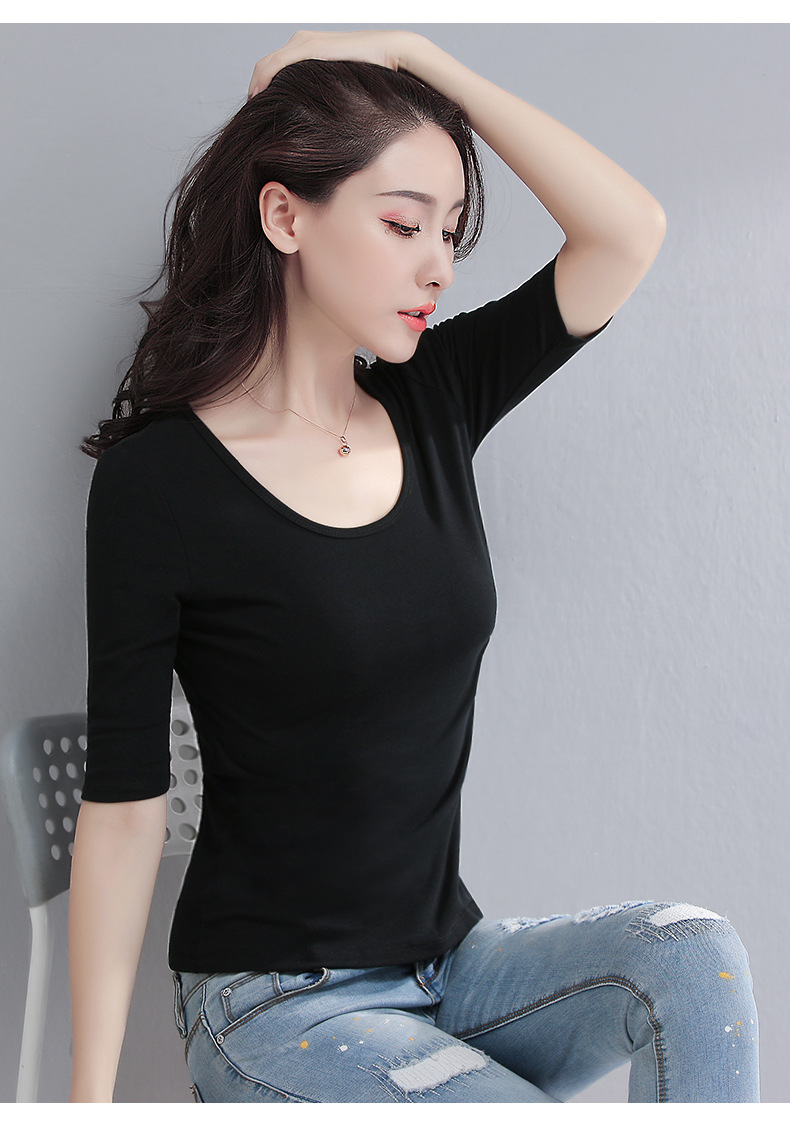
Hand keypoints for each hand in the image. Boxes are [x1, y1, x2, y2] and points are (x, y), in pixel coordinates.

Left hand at [248, 29, 422, 98]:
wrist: (393, 53)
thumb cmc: (375, 75)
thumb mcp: (344, 86)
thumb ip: (328, 96)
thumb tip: (323, 123)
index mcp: (310, 48)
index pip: (276, 68)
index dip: (265, 88)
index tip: (262, 112)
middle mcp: (303, 41)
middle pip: (267, 66)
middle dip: (257, 89)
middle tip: (252, 115)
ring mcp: (305, 42)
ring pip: (267, 64)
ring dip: (257, 86)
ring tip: (253, 110)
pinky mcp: (310, 47)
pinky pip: (276, 64)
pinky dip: (263, 80)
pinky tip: (258, 97)